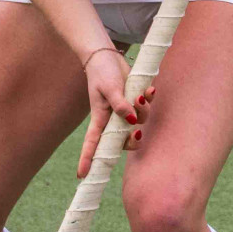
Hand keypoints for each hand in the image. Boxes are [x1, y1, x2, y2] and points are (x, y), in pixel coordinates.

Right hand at [76, 49, 155, 177]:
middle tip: (138, 133)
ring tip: (142, 95)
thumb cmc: (103, 72)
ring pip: (138, 123)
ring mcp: (124, 111)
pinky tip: (150, 90)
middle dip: (133, 141)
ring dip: (144, 112)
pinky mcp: (134, 101)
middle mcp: (112, 118)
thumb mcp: (109, 87)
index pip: (92, 143)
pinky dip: (149, 100)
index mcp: (100, 118)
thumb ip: (120, 105)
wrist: (107, 56)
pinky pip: (145, 108)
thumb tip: (131, 121)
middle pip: (122, 142)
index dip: (88, 159)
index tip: (82, 175)